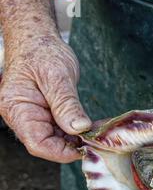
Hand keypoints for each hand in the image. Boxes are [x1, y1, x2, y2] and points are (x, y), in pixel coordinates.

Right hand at [0, 33, 90, 162]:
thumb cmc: (41, 51)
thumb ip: (66, 104)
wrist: (37, 38)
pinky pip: (61, 129)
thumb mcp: (57, 76)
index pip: (37, 143)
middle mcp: (23, 116)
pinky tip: (92, 127)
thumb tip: (79, 129)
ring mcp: (34, 116)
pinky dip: (77, 130)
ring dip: (77, 139)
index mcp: (17, 108)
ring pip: (57, 139)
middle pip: (47, 144)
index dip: (61, 152)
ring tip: (98, 132)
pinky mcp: (46, 113)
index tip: (85, 149)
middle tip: (97, 140)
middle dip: (73, 145)